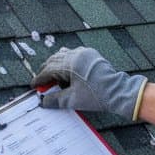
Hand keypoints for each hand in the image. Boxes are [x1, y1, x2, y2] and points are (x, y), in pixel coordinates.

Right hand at [31, 47, 146, 120]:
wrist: (120, 92)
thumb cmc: (97, 96)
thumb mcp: (74, 100)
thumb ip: (55, 100)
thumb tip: (42, 101)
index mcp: (69, 64)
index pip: (48, 71)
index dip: (39, 79)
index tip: (34, 86)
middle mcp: (74, 55)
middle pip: (53, 61)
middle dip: (46, 72)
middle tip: (43, 84)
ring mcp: (82, 52)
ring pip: (61, 56)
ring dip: (56, 66)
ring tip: (55, 79)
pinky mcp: (89, 54)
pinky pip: (72, 54)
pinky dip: (66, 62)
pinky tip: (68, 71)